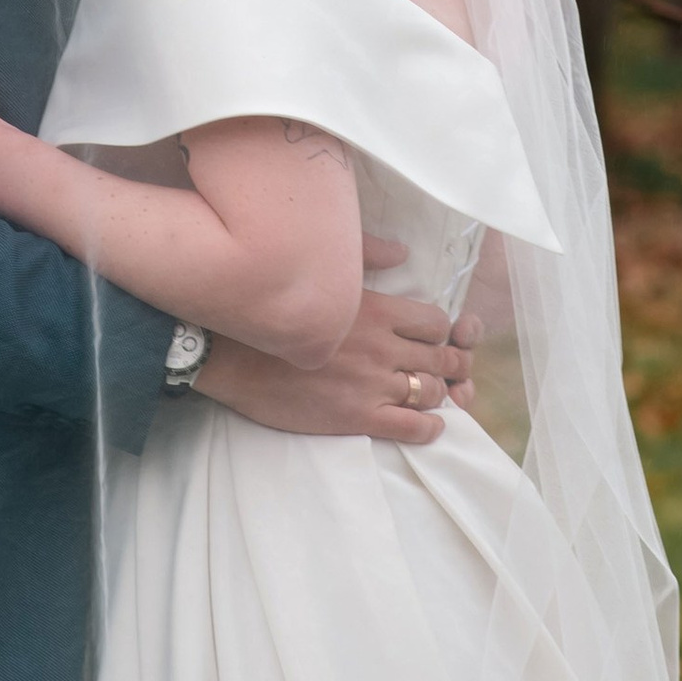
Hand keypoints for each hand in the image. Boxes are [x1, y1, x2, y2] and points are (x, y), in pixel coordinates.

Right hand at [195, 237, 471, 445]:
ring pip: (429, 392)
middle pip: (440, 359)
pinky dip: (428, 428)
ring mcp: (372, 384)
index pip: (436, 323)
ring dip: (435, 395)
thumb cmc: (275, 309)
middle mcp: (382, 346)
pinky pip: (412, 427)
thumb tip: (402, 252)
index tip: (429, 339)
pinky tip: (426, 425)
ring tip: (425, 395)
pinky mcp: (358, 416)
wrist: (232, 355)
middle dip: (449, 366)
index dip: (439, 333)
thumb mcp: (322, 271)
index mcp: (377, 309)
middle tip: (442, 371)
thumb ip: (366, 255)